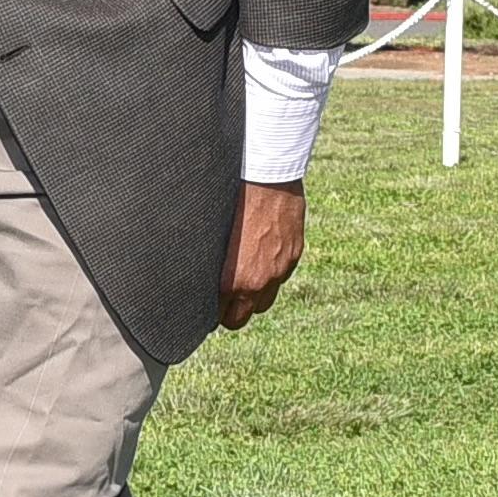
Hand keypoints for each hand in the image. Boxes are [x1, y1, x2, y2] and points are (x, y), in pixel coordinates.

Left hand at [218, 181, 305, 329]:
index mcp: (232, 279)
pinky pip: (280, 279)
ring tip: (242, 282)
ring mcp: (279, 270)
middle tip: (222, 302)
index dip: (212, 314)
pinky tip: (261, 260)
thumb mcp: (214, 235)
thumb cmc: (232, 201)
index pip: (220, 316)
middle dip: (230, 313)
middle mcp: (258, 281)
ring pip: (264, 302)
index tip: (206, 310)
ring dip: (252, 298)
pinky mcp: (294, 256)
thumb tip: (203, 277)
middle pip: (241, 318)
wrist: (267, 178)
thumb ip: (213, 263)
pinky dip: (270, 276)